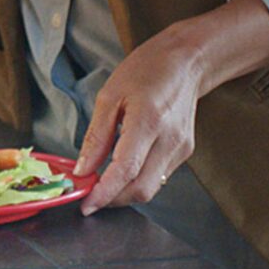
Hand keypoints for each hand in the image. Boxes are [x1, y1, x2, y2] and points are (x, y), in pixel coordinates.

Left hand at [73, 24, 203, 212]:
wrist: (186, 64)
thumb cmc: (145, 72)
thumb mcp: (109, 97)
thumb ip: (96, 136)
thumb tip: (82, 169)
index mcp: (148, 121)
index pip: (126, 170)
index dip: (104, 192)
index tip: (86, 204)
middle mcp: (169, 140)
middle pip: (141, 189)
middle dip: (113, 200)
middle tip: (89, 197)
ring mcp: (181, 149)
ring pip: (151, 187)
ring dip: (124, 192)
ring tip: (101, 183)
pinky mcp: (185, 152)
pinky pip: (158, 176)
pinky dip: (136, 180)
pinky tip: (121, 170)